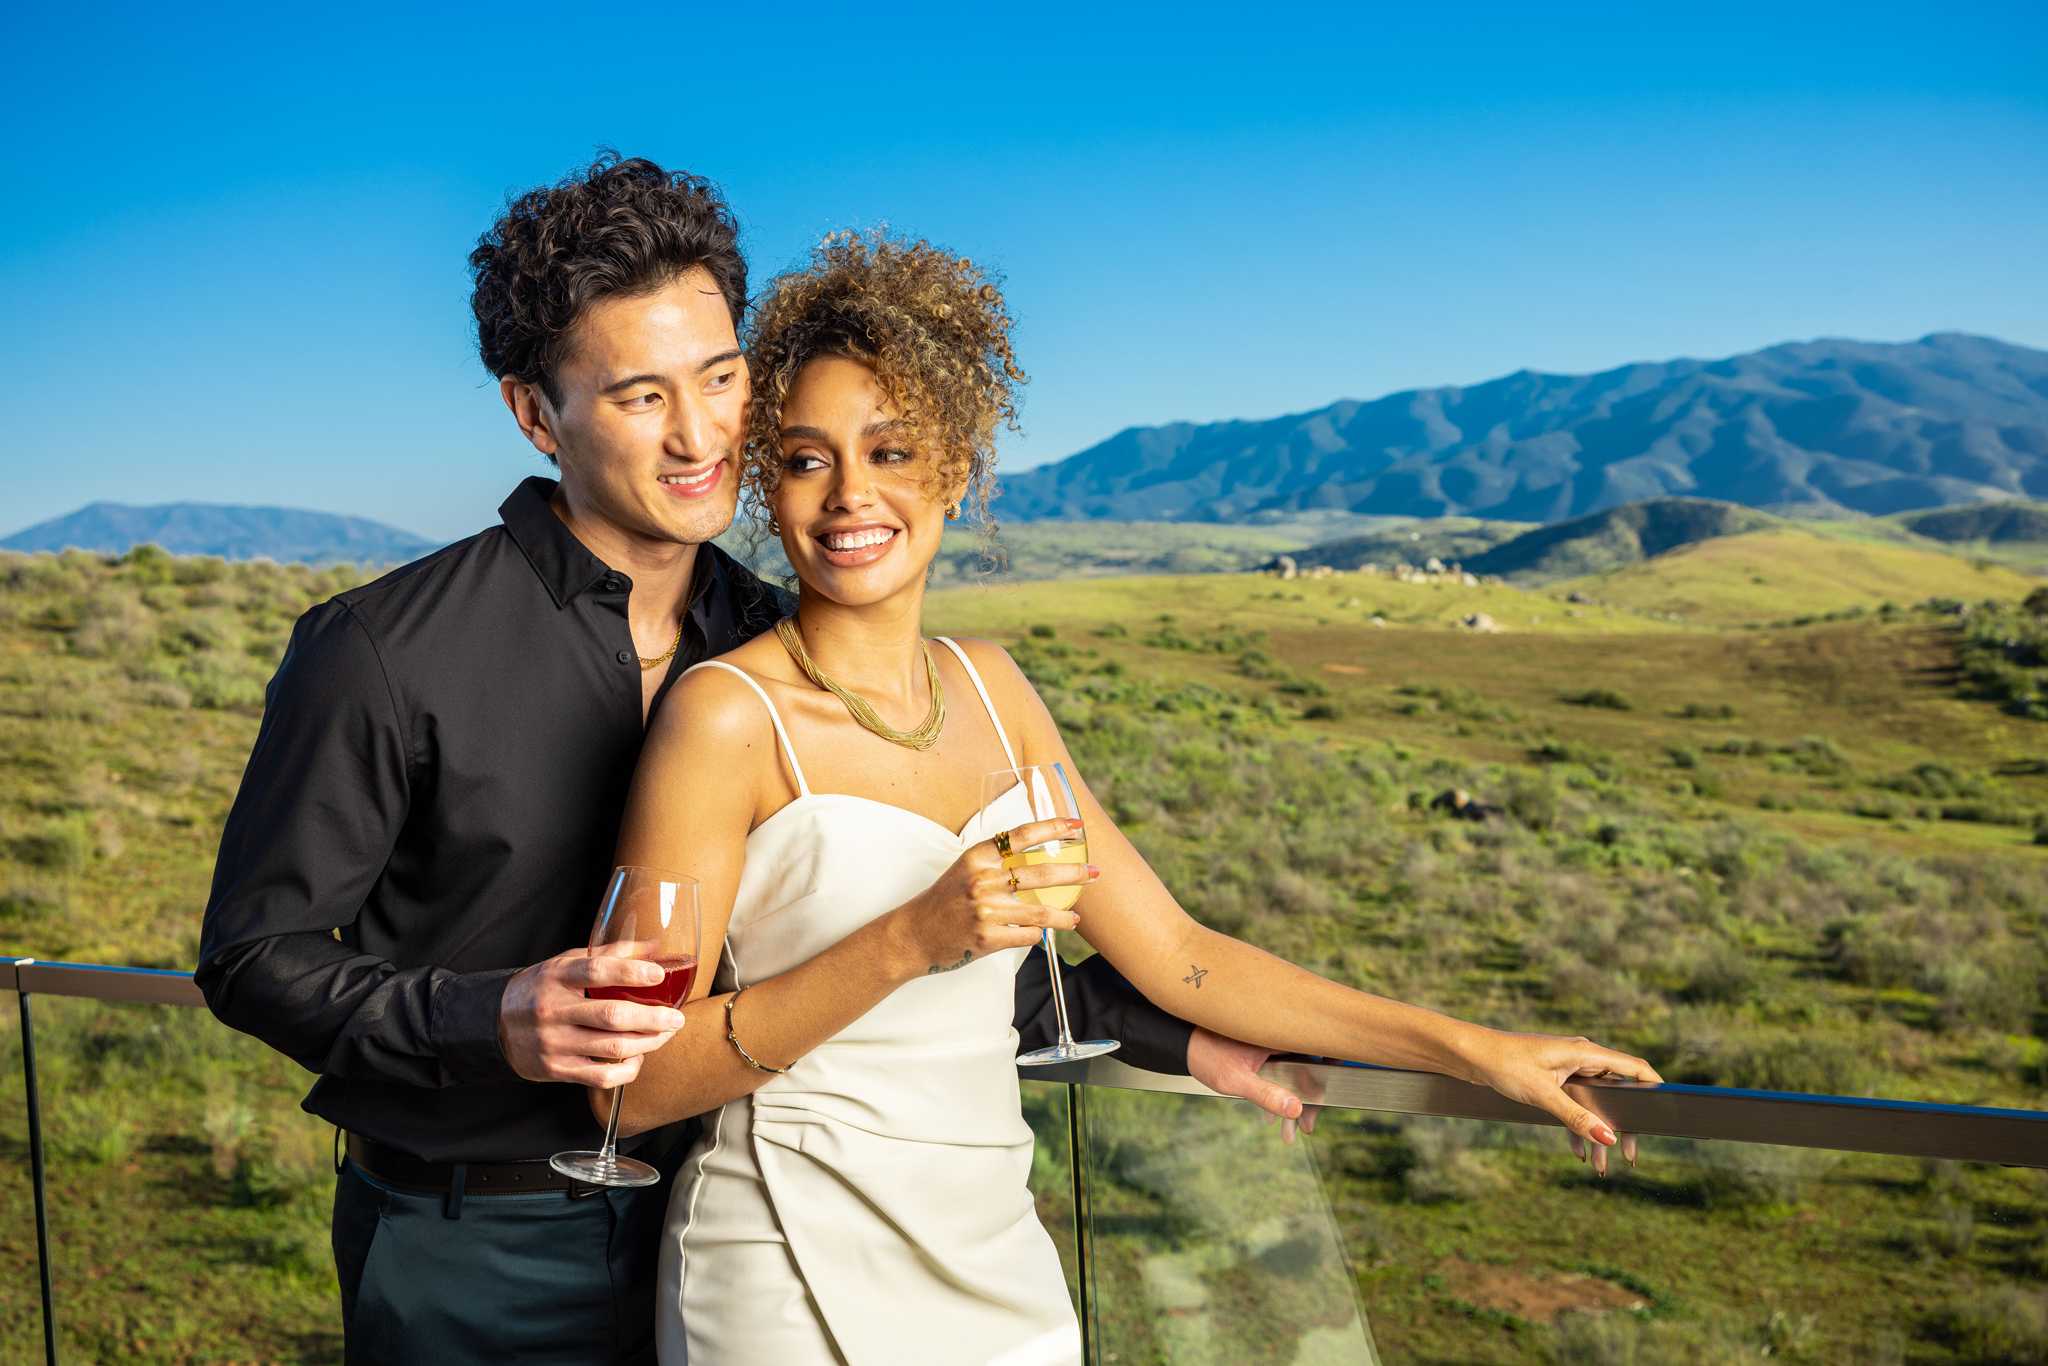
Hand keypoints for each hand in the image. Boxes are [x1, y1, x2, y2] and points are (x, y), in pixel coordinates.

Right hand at [498, 945, 685, 1086]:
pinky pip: (601, 1076)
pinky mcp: (556, 1069)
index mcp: (556, 977)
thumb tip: (653, 947)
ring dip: (648, 1043)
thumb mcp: (565, 963)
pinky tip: (638, 1057)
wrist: (493, 1024)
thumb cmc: (539, 989)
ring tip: (665, 1034)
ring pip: (611, 1048)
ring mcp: (554, 1043)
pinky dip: (627, 1070)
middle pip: (611, 1016)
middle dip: (652, 1018)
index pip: (597, 971)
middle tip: (676, 1018)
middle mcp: (553, 1010)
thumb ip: (608, 954)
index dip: (632, 972)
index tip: (659, 973)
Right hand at [890, 818, 1094, 977]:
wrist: (914, 934)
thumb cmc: (943, 900)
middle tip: (1094, 873)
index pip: (1022, 836)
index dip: (1052, 828)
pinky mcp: (987, 937)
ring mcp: (986, 910)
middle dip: (1074, 873)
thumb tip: (1036, 856)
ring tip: (1075, 917)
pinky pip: (1027, 935)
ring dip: (1065, 915)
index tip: (1076, 826)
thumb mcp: (965, 869)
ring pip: (1041, 911)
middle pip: (1041, 873)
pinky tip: (1041, 934)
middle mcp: (982, 880)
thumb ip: (995, 861)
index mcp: (977, 857)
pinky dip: (1038, 935)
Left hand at [1186, 1029, 1323, 1142]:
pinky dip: (1279, 1092)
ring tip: (1288, 1133)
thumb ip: (1266, 1094)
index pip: (1316, 1049)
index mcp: (1276, 1032)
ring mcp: (1271, 1041)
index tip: (1328, 1098)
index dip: (1328, 1074)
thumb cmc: (1204, 1054)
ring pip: (1295, 1072)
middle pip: (1308, 1066)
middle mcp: (1278, 1033)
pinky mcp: (1263, 1049)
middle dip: (1308, 1100)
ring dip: (1294, 1101)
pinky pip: (1280, 1071)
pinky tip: (1270, 1117)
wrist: (1180, 1043)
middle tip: (1305, 1128)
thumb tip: (1296, 1109)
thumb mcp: (1234, 1080)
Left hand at [1464, 1029, 1661, 1173]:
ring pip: (1596, 1102)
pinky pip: (1576, 1103)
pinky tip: (1577, 1151)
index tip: (1667, 1113)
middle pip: (1618, 1092)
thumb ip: (1577, 1117)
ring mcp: (1568, 1067)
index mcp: (1586, 1053)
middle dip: (1622, 1125)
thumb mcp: (1543, 1095)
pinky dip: (1578, 1126)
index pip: (1634, 1068)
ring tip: (1599, 1165)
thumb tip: (1609, 1137)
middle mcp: (1582, 1057)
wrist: (1470, 1055)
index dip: (1655, 1088)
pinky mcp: (1554, 1078)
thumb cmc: (1504, 1065)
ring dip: (1598, 1131)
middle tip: (1629, 1155)